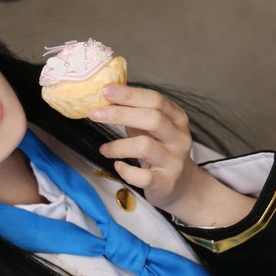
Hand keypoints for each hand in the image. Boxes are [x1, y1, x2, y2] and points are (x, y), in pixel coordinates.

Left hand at [90, 85, 253, 226]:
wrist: (180, 184)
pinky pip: (142, 176)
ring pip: (145, 146)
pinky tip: (118, 165)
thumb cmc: (160, 150)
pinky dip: (126, 171)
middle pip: (152, 119)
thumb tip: (106, 97)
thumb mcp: (152, 128)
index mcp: (176, 118)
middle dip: (120, 114)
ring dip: (118, 146)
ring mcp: (173, 161)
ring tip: (104, 149)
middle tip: (95, 113)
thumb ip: (135, 113)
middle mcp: (179, 138)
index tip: (106, 90)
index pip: (155, 100)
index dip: (129, 94)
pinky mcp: (165, 182)